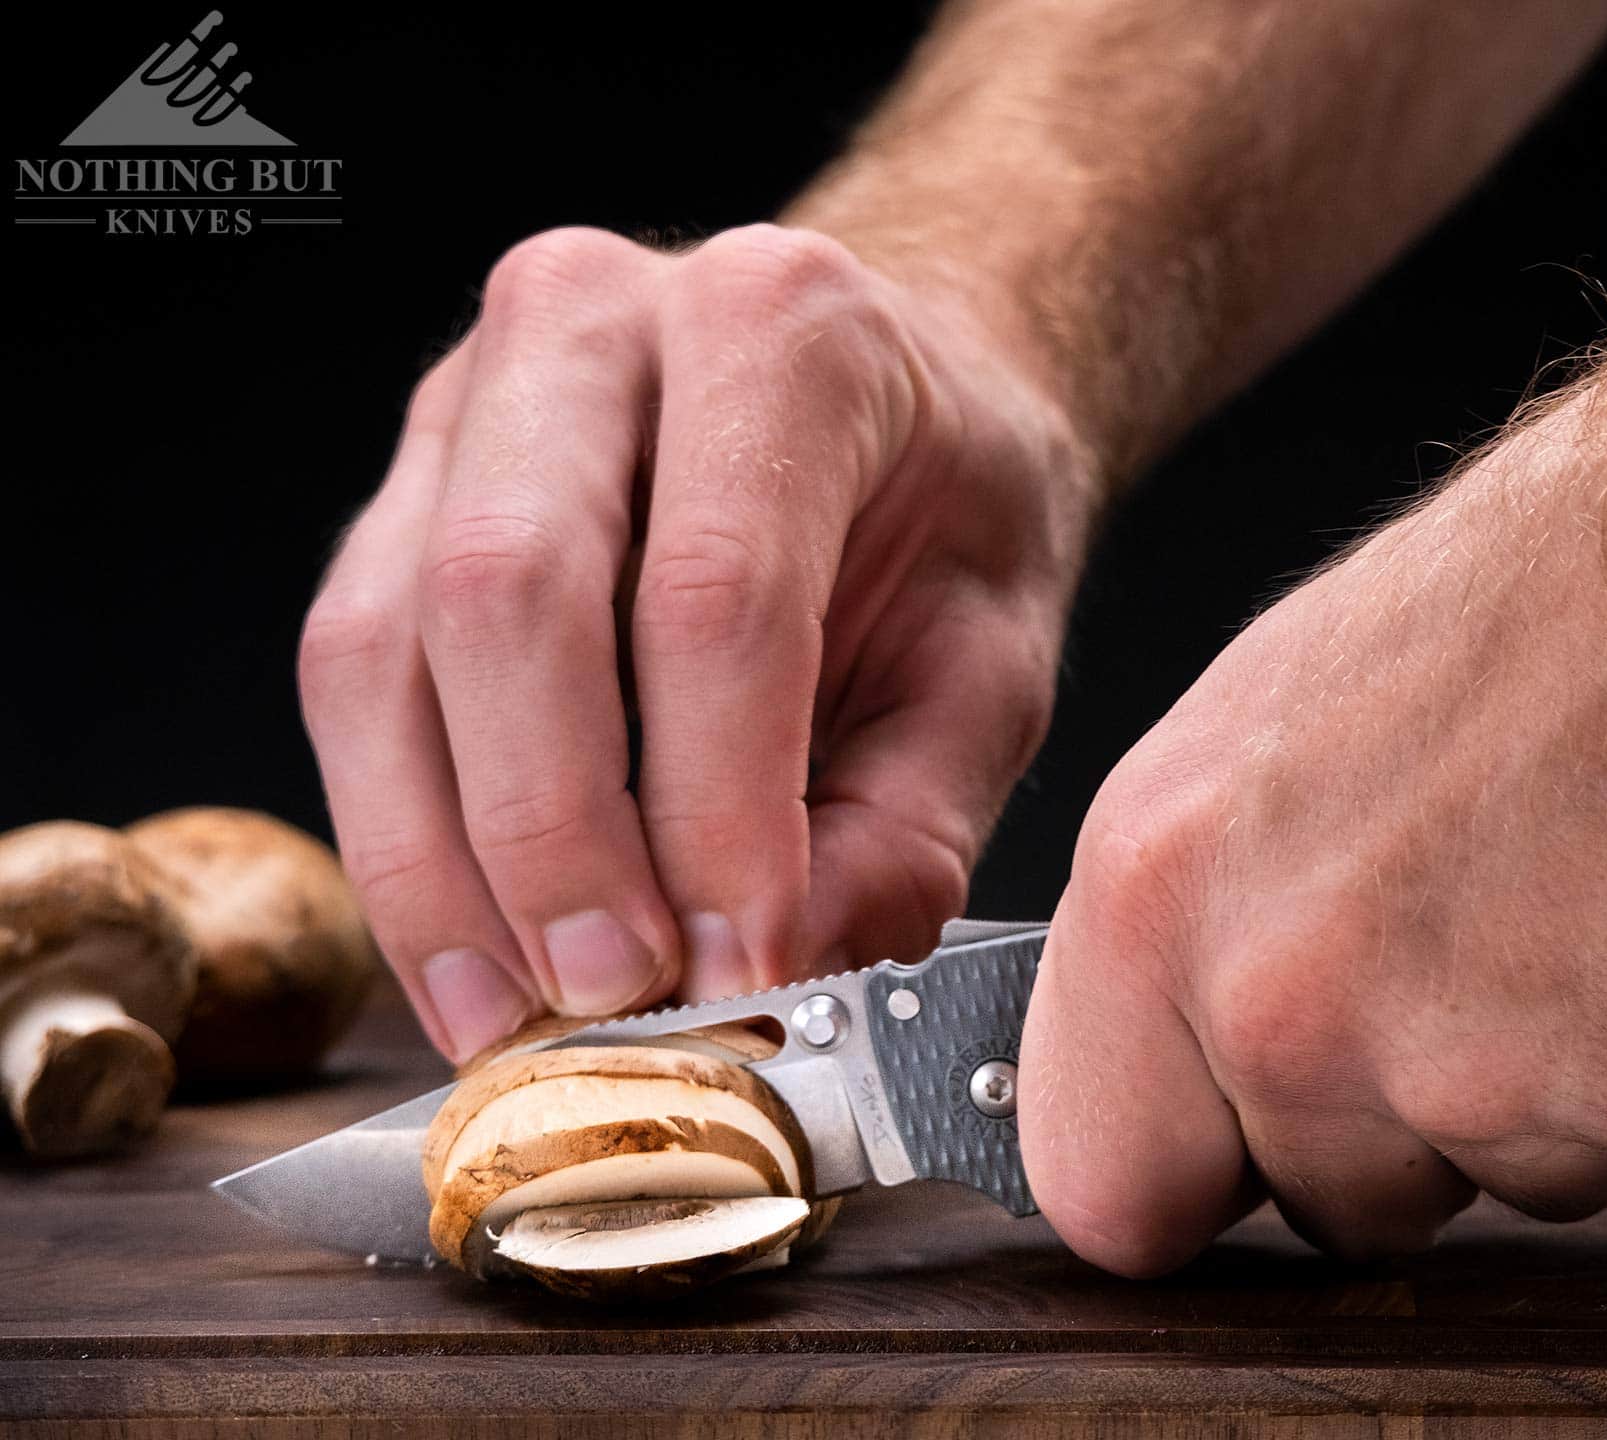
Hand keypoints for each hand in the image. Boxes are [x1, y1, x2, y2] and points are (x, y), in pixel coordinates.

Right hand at [300, 224, 1092, 1060]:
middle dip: (549, 830)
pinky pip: (353, 672)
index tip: (742, 962)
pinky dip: (398, 832)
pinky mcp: (405, 492)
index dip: (717, 806)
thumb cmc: (947, 519)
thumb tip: (774, 976)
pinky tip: (462, 948)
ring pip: (383, 639)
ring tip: (512, 1009)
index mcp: (782, 326)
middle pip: (508, 588)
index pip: (716, 589)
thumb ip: (900, 827)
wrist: (892, 401)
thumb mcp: (988, 669)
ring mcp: (471, 398)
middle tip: (612, 992)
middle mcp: (594, 322)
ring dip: (437, 856)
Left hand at [1020, 385, 1606, 1272]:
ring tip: (1559, 905)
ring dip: (1521, 1096)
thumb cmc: (1493, 614)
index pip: (1102, 1190)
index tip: (1211, 1161)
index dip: (1174, 1181)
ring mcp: (1475, 1064)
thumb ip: (1172, 942)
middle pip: (1318, 1203)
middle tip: (1448, 950)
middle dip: (1380, 1121)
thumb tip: (1142, 1077)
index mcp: (1155, 904)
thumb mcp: (1243, 752)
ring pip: (1483, 1185)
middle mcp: (1288, 1000)